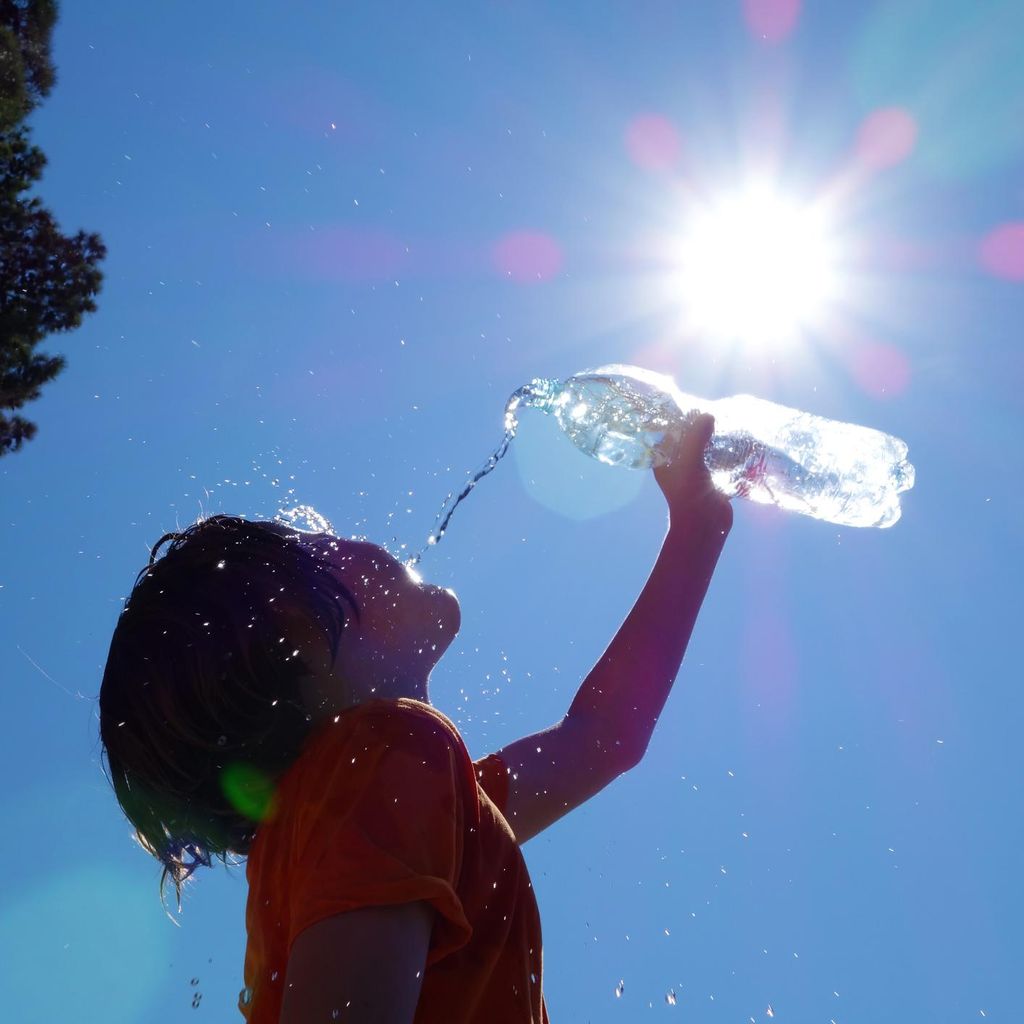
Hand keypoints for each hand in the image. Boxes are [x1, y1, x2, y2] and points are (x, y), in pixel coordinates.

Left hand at [654, 413, 732, 529]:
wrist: (705, 527)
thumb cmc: (689, 495)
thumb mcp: (689, 462)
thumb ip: (696, 437)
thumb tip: (707, 415)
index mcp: (665, 461)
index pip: (669, 433)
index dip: (680, 419)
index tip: (695, 405)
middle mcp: (678, 465)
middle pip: (689, 439)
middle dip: (701, 427)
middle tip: (716, 412)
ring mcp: (697, 472)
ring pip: (706, 448)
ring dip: (716, 439)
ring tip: (729, 422)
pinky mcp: (713, 479)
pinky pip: (719, 460)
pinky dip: (727, 452)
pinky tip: (738, 441)